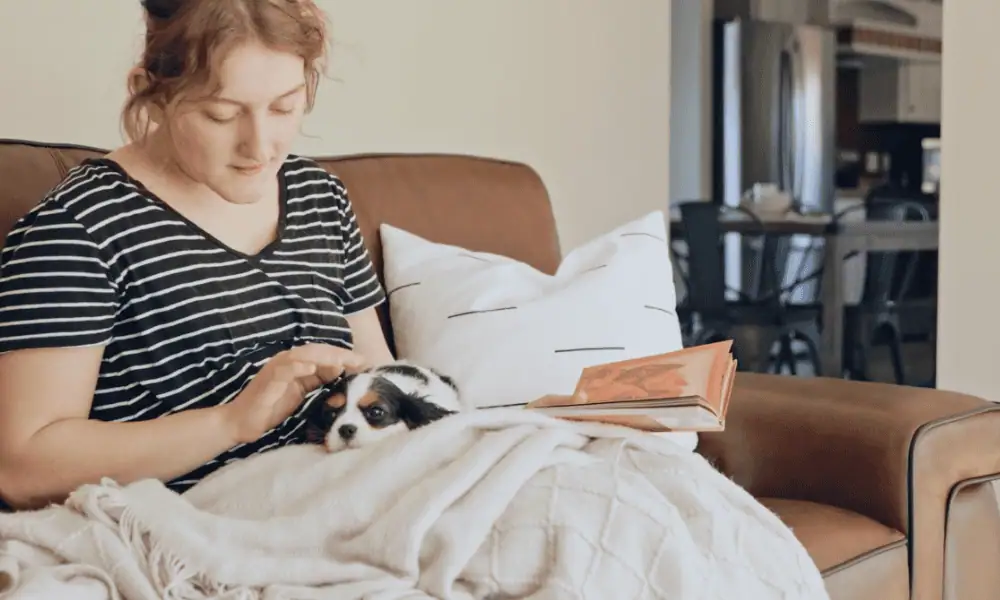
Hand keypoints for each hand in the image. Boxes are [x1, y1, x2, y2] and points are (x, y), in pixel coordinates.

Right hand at [222, 344, 367, 443]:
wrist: (241, 421)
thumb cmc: (270, 407)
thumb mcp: (300, 393)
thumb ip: (317, 380)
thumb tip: (339, 370)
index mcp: (295, 364)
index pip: (323, 354)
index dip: (343, 356)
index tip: (363, 362)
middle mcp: (286, 362)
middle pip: (317, 351)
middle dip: (339, 354)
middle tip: (359, 359)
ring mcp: (276, 369)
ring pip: (303, 356)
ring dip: (324, 357)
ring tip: (342, 361)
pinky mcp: (267, 381)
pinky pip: (283, 370)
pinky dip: (297, 367)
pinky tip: (312, 368)